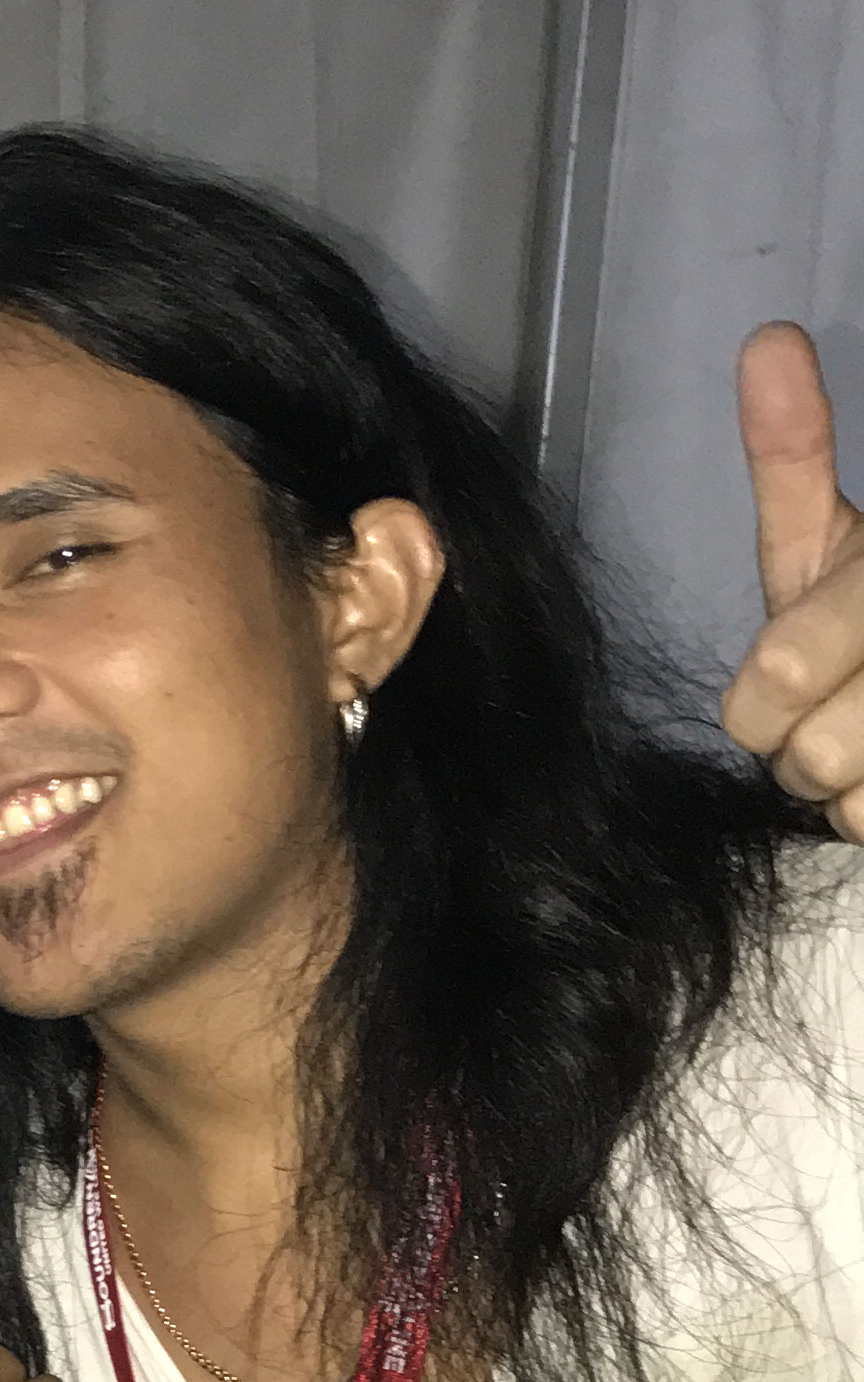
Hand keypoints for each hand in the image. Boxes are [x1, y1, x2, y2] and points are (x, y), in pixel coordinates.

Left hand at [723, 322, 863, 839]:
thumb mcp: (831, 534)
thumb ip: (795, 454)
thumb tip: (765, 340)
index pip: (774, 680)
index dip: (768, 694)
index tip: (788, 675)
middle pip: (812, 756)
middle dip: (806, 745)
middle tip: (833, 710)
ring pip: (856, 803)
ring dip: (851, 789)